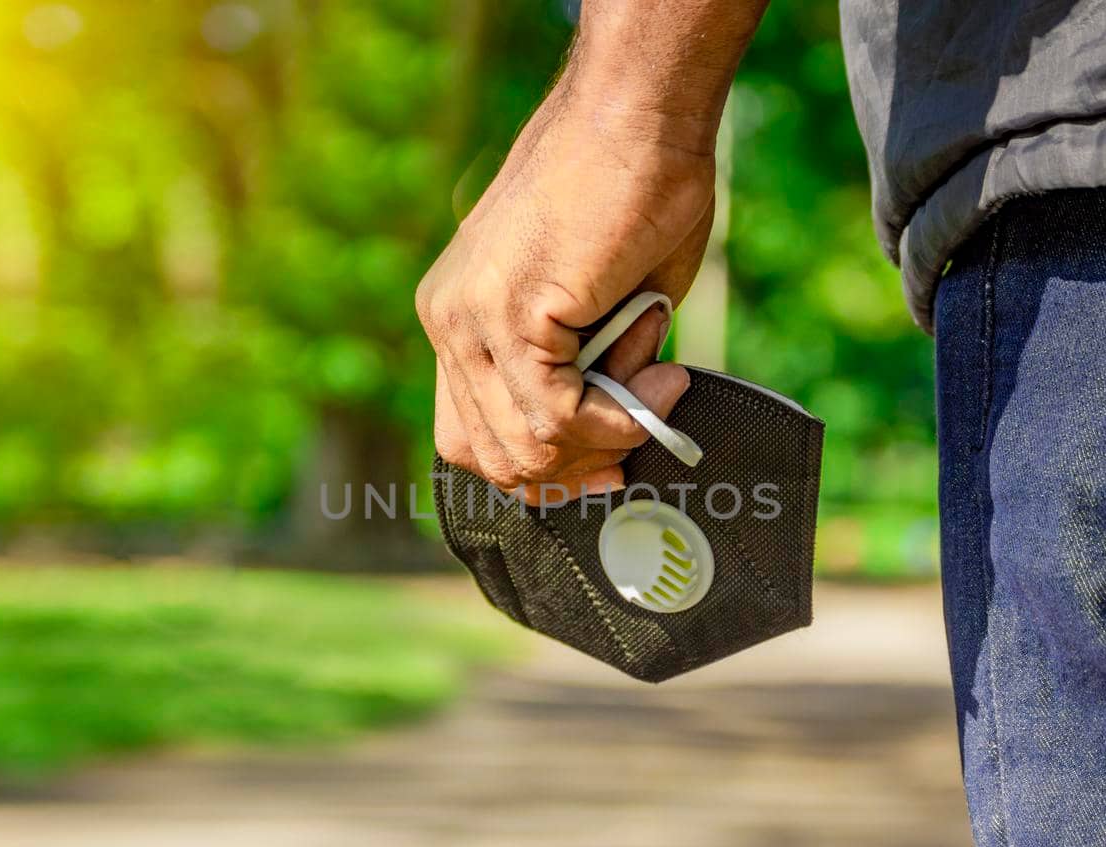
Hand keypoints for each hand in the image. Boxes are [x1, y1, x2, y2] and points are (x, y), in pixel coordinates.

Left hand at [415, 67, 716, 504]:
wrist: (638, 116)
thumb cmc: (634, 199)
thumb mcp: (595, 312)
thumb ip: (581, 377)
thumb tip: (604, 447)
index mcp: (456, 317)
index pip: (471, 438)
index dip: (540, 471)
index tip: (607, 468)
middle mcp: (447, 320)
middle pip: (495, 457)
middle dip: (580, 466)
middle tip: (643, 433)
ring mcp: (470, 317)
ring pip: (528, 446)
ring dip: (610, 432)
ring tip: (657, 374)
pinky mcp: (509, 312)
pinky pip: (559, 414)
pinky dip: (621, 414)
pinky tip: (659, 373)